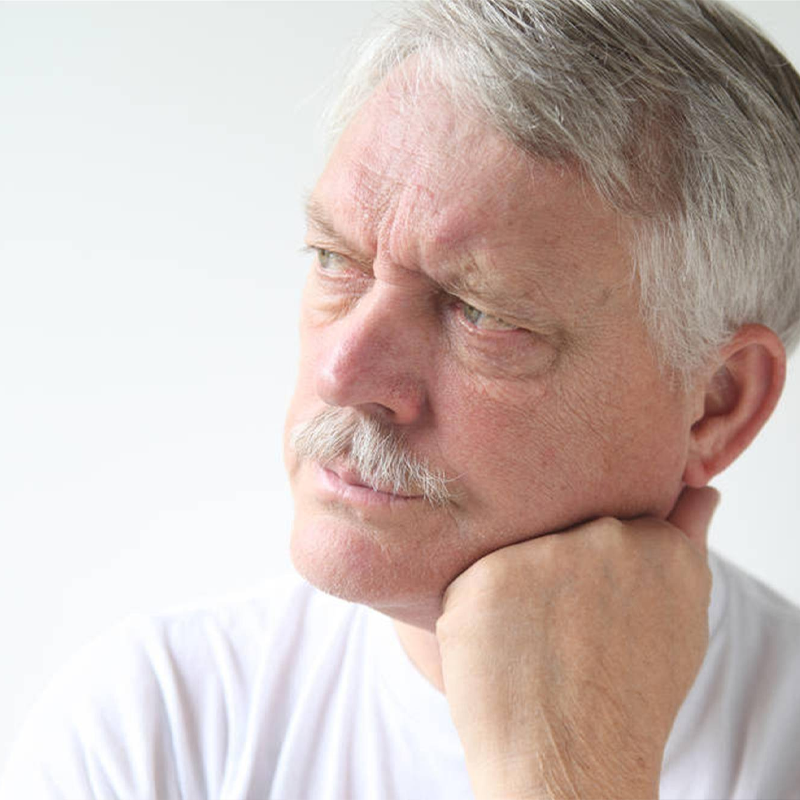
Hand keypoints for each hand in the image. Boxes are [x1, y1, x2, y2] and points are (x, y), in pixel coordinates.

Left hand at [437, 487, 717, 799]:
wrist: (572, 769)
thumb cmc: (628, 698)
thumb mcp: (679, 615)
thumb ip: (685, 542)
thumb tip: (701, 490)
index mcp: (657, 543)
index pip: (605, 521)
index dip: (589, 567)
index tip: (590, 608)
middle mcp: (604, 536)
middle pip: (559, 532)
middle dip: (553, 573)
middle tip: (561, 633)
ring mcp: (543, 553)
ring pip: (512, 554)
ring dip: (511, 593)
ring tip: (529, 645)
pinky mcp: (484, 576)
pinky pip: (470, 581)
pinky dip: (474, 615)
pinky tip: (497, 653)